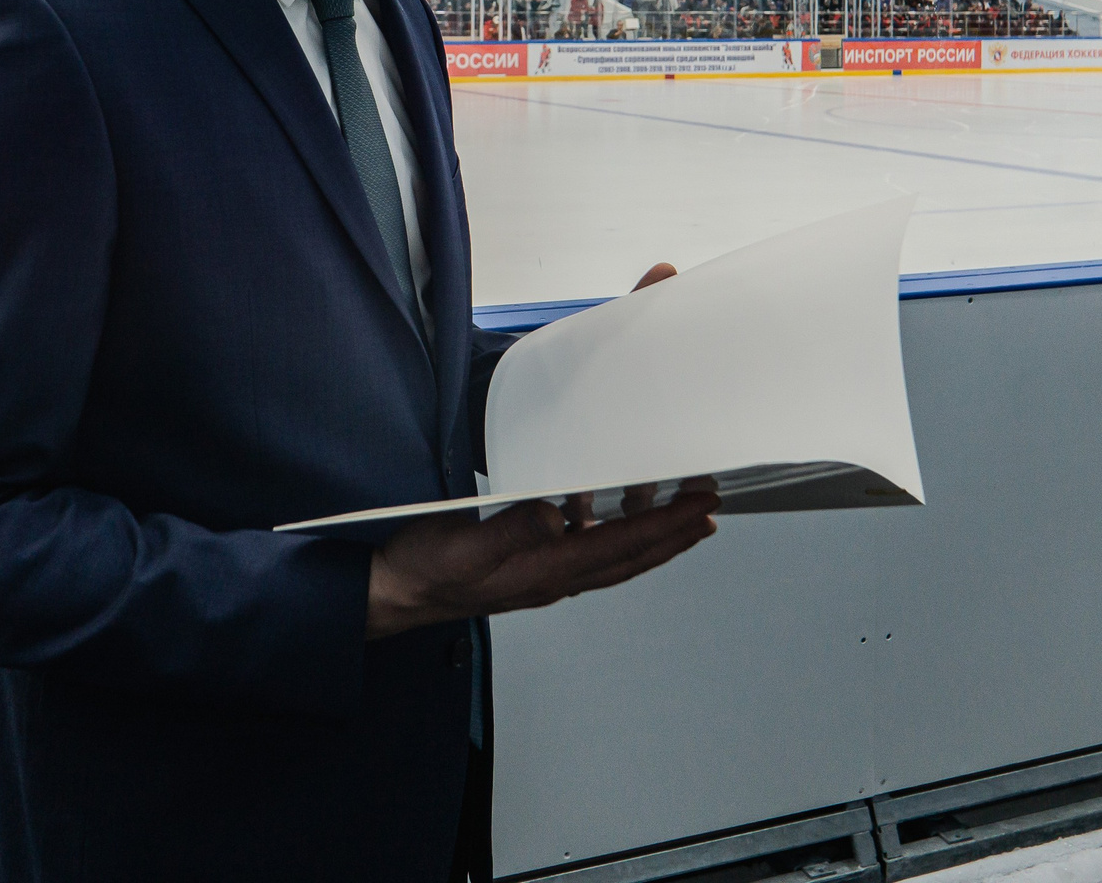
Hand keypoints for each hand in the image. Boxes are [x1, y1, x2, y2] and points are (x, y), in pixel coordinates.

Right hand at [363, 259, 702, 640]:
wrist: (392, 594)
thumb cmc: (422, 570)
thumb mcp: (462, 544)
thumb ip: (511, 529)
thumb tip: (557, 514)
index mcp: (545, 570)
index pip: (622, 546)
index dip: (667, 528)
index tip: (702, 509)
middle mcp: (553, 577)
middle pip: (629, 557)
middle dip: (674, 535)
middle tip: (709, 509)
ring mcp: (541, 575)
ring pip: (612, 557)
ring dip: (648, 536)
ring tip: (674, 511)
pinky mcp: (526, 567)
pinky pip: (583, 551)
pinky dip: (608, 532)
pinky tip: (599, 510)